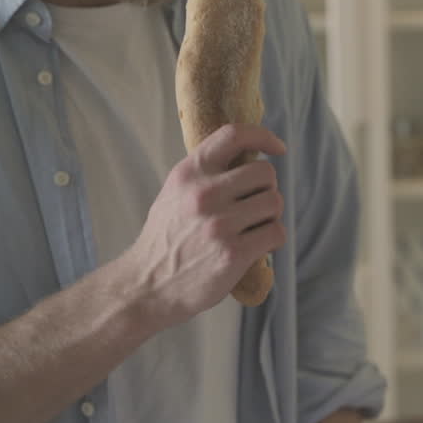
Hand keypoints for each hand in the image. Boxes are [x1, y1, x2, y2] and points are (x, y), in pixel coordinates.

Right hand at [119, 123, 287, 327]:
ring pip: (274, 203)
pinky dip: (272, 239)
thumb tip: (245, 156)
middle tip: (254, 207)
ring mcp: (220, 223)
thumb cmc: (165, 241)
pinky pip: (276, 232)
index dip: (262, 136)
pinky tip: (256, 246)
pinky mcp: (234, 252)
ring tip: (253, 228)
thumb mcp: (174, 194)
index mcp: (189, 173)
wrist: (146, 287)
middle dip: (267, 190)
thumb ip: (204, 174)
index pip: (233, 135)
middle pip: (265, 173)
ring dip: (270, 216)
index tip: (277, 148)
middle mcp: (204, 193)